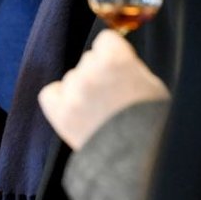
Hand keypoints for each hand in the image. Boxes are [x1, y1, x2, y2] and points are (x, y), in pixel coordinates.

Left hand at [39, 30, 169, 149]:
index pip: (105, 40)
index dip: (113, 55)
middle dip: (98, 74)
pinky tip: (74, 111)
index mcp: (117, 60)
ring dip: (80, 90)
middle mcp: (91, 72)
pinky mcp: (59, 112)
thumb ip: (128, 66)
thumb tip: (114, 59)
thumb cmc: (149, 123)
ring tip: (98, 113)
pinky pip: (49, 94)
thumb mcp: (150, 85)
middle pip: (88, 60)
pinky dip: (59, 100)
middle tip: (111, 97)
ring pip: (71, 78)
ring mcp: (73, 92)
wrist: (135, 159)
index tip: (117, 69)